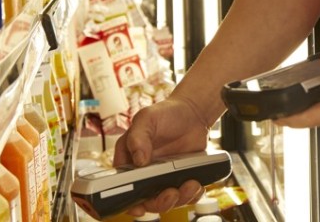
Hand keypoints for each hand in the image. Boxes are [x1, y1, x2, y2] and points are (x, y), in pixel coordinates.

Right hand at [112, 96, 210, 214]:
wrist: (192, 112)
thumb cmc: (165, 113)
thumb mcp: (146, 118)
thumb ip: (138, 137)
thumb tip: (139, 160)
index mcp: (130, 161)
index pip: (123, 187)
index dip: (129, 201)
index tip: (139, 206)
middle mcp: (145, 173)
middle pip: (147, 200)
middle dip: (159, 202)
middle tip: (171, 192)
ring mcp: (164, 178)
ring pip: (168, 200)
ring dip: (180, 198)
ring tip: (190, 184)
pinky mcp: (182, 178)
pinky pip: (187, 195)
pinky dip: (193, 194)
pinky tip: (196, 183)